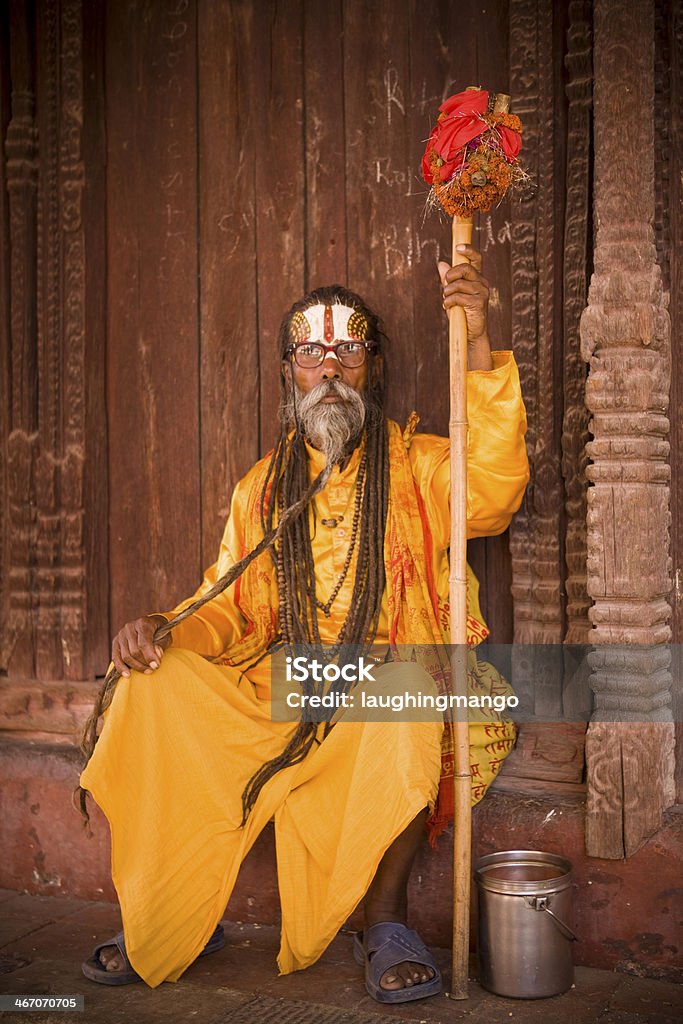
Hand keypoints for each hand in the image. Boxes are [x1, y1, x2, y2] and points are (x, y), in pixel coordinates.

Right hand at [111, 614, 169, 676]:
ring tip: (147, 671)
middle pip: (134, 651)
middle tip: (153, 668)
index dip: (150, 656)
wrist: (151, 626)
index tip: (156, 666)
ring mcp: (121, 634)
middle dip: (144, 663)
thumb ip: (161, 645)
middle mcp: (129, 627)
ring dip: (136, 667)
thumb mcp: (165, 636)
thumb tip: (157, 655)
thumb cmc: (160, 632)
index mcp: (143, 623)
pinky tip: (128, 675)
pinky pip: (116, 658)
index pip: (144, 643)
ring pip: (126, 656)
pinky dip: (121, 668)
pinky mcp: (116, 642)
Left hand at [438, 246, 492, 369]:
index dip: (468, 250)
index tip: (458, 247)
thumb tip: (441, 263)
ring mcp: (482, 293)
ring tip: (447, 300)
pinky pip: (458, 297)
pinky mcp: (479, 303)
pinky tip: (448, 307)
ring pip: (459, 284)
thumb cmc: (461, 312)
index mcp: (476, 277)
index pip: (476, 259)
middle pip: (465, 268)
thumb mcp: (452, 293)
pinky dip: (449, 301)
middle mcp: (482, 283)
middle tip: (445, 284)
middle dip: (451, 275)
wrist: (470, 333)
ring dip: (447, 292)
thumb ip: (448, 279)